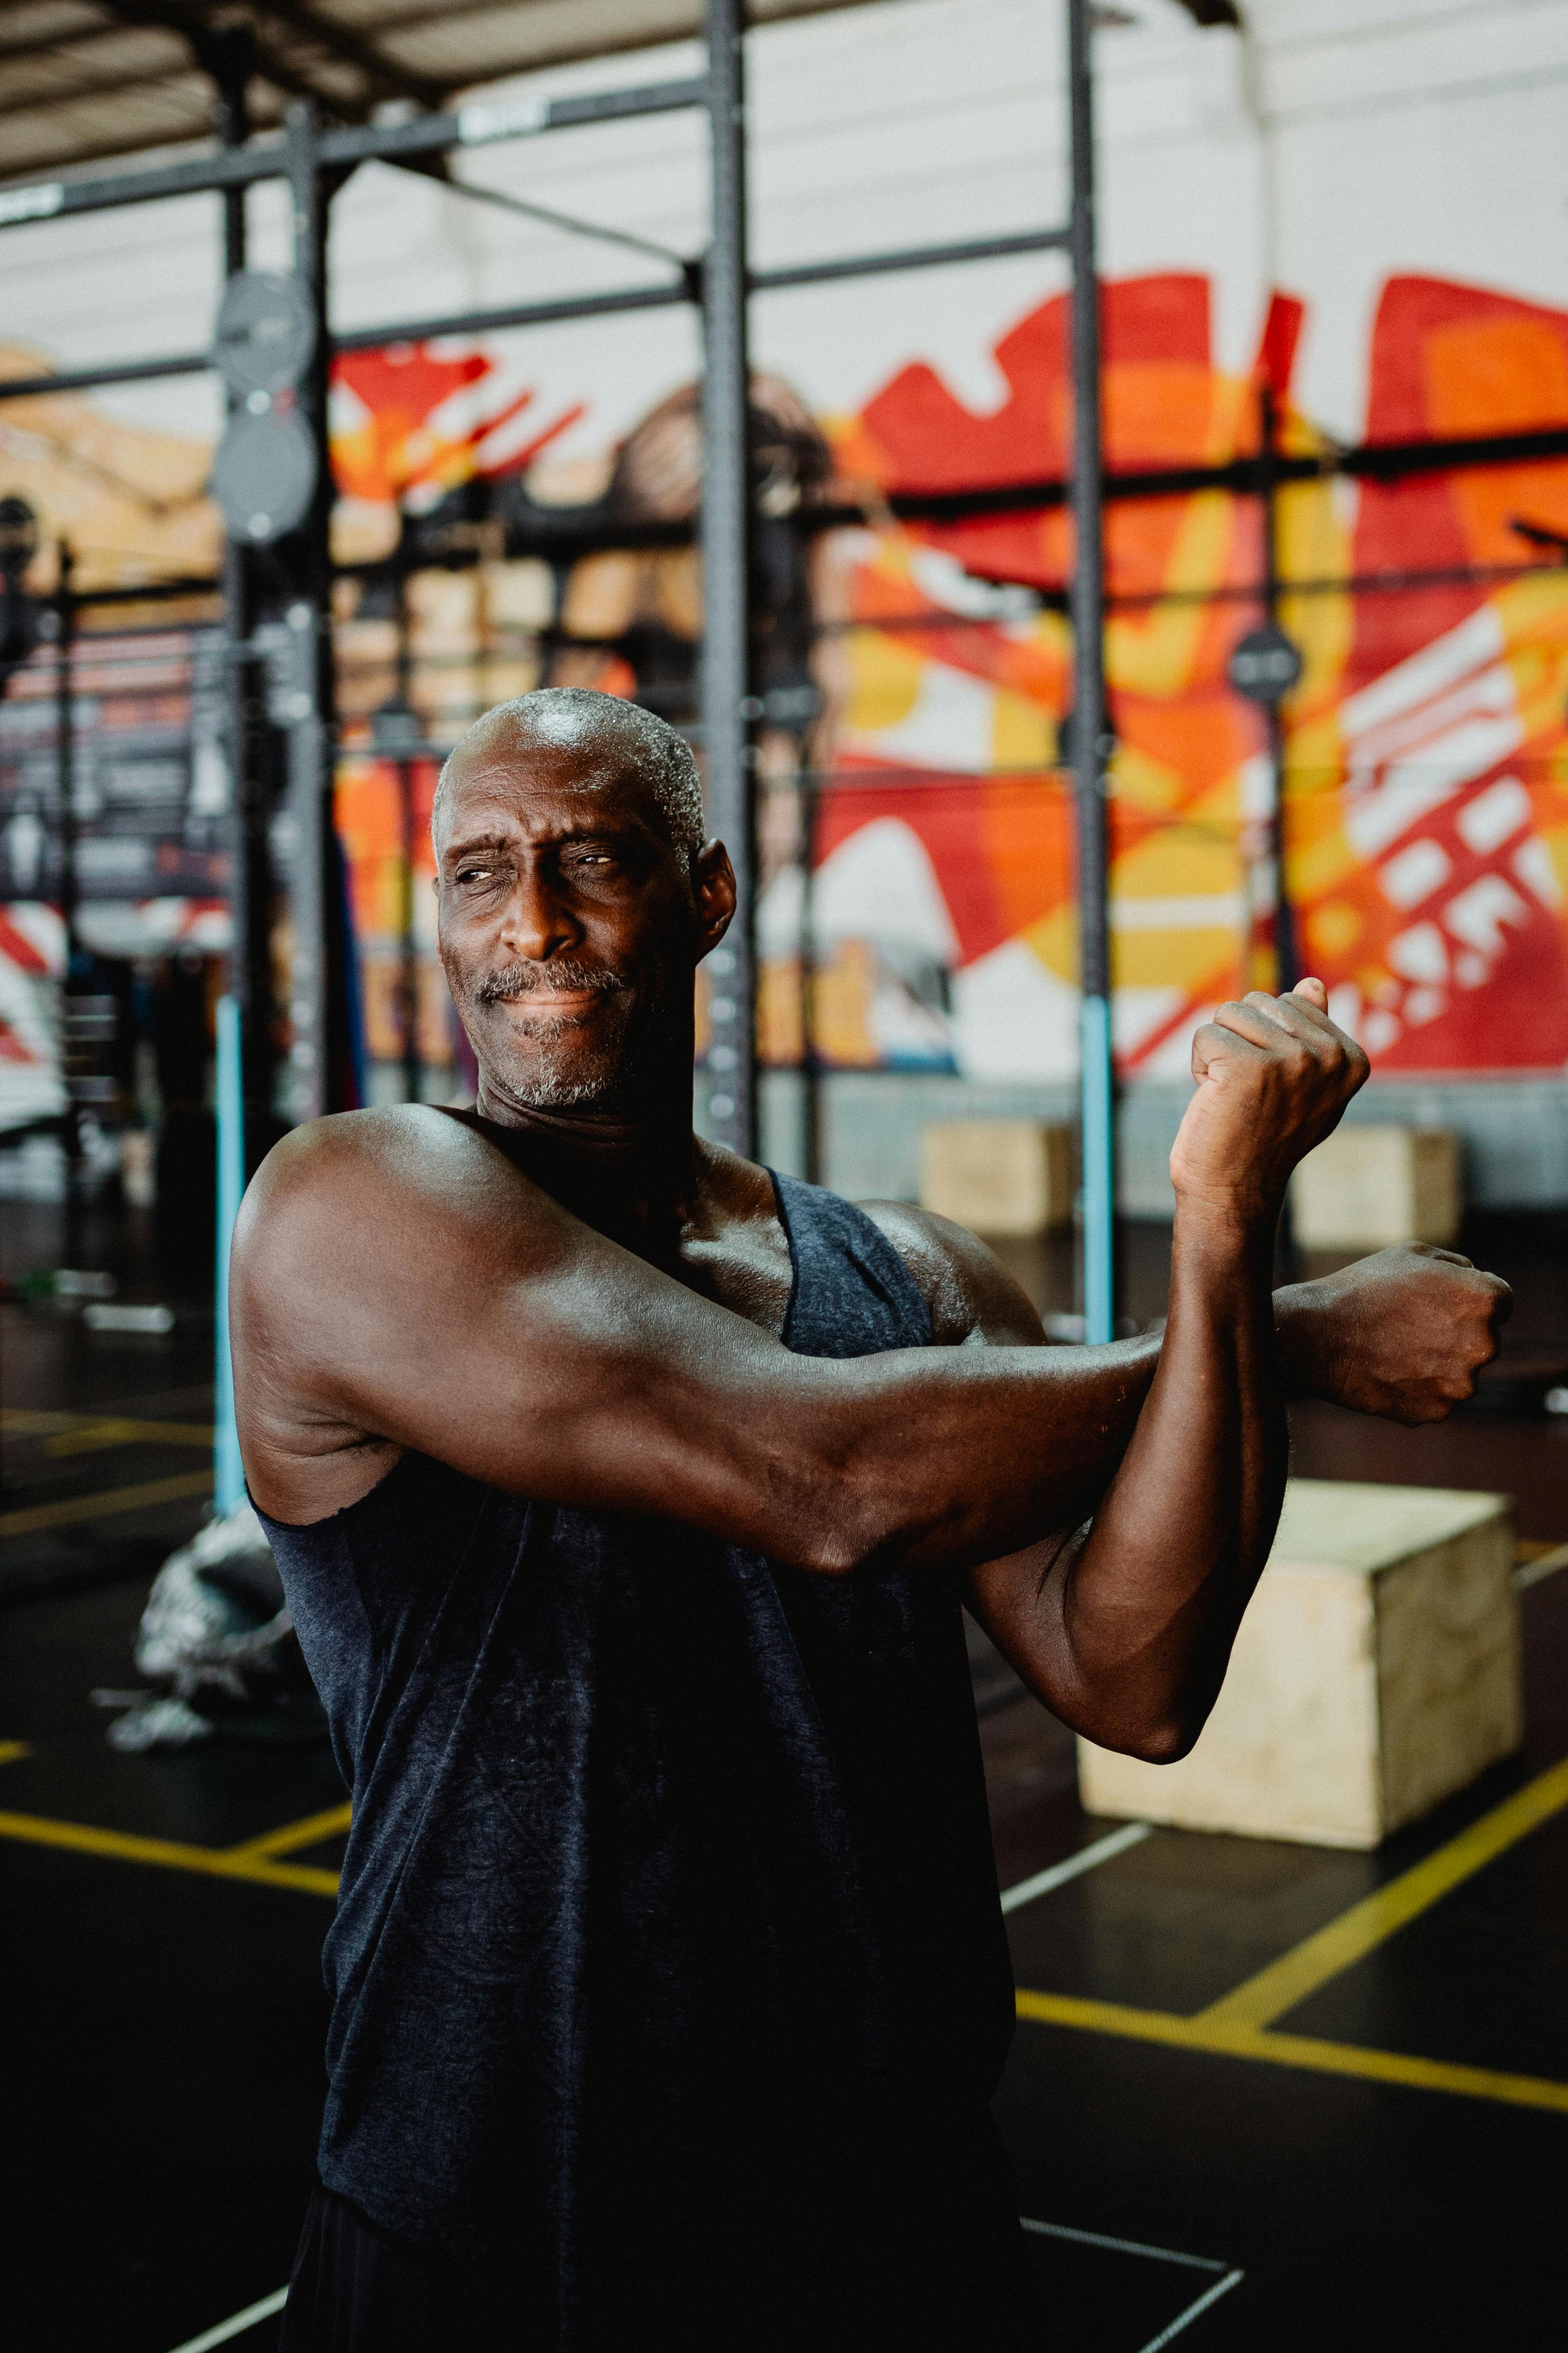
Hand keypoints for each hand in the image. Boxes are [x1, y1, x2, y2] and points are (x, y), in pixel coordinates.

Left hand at [1170, 980, 1368, 1226]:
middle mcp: (1328, 1057)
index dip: (1267, 1039)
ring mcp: (1292, 1061)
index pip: (1292, 1002)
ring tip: (1232, 1095)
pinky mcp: (1248, 1067)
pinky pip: (1205, 1035)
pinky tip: (1214, 1100)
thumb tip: (1313, 984)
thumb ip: (1312, 1034)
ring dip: (1218, 1052)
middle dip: (1240, 1041)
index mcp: (1350, 1058)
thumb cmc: (1261, 1136)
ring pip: (1229, 1015)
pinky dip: (1198, 1066)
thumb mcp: (1301, 1085)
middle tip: (1248, 1093)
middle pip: (1259, 1003)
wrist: (1234, 1191)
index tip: (1274, 1086)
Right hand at [1277, 1245, 1512, 1423]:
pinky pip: (1437, 1397)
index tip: (1438, 1300)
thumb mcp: (1413, 1254)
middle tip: (1410, 1324)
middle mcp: (1483, 1345)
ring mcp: (1461, 1384)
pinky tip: (1389, 1370)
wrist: (1318, 1337)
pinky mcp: (1437, 1412)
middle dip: (1456, 1332)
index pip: (1501, 1301)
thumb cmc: (1363, 1289)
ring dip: (1438, 1362)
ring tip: (1394, 1347)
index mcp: (1485, 1301)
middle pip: (1483, 1339)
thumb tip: (1476, 1281)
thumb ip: (1459, 1267)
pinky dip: (1419, 1386)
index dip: (1468, 1297)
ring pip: (1461, 1372)